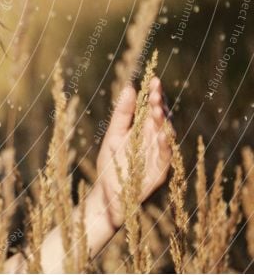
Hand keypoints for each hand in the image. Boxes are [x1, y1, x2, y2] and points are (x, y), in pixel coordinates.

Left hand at [93, 77, 172, 229]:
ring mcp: (159, 155)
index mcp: (143, 129)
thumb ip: (122, 114)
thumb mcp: (113, 135)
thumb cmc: (110, 163)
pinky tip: (162, 134)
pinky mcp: (160, 171)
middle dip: (160, 105)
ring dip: (163, 122)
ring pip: (167, 135)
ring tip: (157, 109)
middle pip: (162, 119)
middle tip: (155, 93)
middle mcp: (154, 140)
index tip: (153, 79)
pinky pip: (167, 156)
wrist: (107, 194)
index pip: (152, 108)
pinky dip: (165, 145)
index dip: (155, 94)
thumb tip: (130, 87)